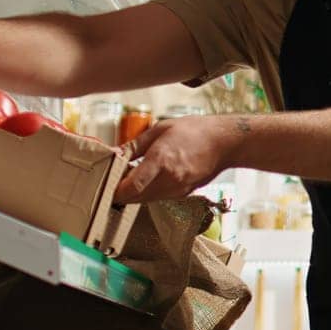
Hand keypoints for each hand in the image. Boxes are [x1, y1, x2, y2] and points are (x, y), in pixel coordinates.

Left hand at [115, 115, 243, 204]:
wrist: (225, 143)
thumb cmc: (195, 131)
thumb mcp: (161, 129)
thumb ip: (135, 145)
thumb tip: (115, 154)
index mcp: (162, 160)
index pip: (132, 186)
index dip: (115, 191)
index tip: (105, 187)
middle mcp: (170, 179)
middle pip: (136, 197)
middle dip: (121, 193)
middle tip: (112, 182)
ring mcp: (178, 188)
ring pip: (146, 200)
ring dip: (134, 194)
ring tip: (128, 179)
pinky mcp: (184, 193)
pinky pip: (159, 197)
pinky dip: (148, 193)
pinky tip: (147, 180)